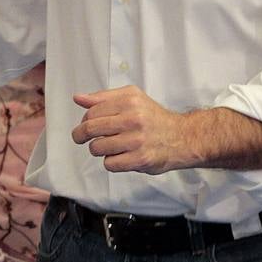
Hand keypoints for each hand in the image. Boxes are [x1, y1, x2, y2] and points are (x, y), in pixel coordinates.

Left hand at [71, 86, 193, 174]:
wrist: (183, 137)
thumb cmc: (154, 118)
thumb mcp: (132, 98)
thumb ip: (103, 98)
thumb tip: (78, 98)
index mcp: (129, 100)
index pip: (92, 111)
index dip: (84, 120)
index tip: (85, 125)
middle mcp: (133, 118)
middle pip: (91, 129)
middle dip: (81, 135)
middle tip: (80, 138)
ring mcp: (137, 140)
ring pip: (97, 148)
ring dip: (98, 149)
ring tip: (109, 146)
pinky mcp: (140, 159)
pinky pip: (110, 164)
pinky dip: (111, 162)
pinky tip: (120, 156)